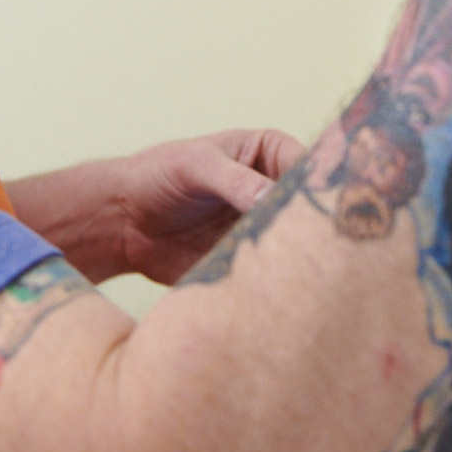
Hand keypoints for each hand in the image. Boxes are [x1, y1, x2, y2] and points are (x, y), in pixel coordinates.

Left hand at [6, 129, 302, 284]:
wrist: (123, 221)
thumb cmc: (157, 175)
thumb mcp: (195, 166)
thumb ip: (235, 181)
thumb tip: (274, 199)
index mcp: (270, 154)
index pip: (312, 168)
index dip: (324, 189)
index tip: (328, 212)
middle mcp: (276, 191)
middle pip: (313, 211)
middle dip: (320, 232)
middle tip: (327, 254)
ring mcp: (267, 229)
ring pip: (300, 247)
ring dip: (303, 263)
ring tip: (307, 280)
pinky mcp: (253, 263)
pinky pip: (276, 275)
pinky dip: (281, 285)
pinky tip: (284, 298)